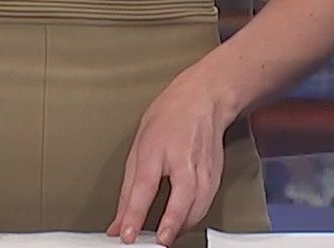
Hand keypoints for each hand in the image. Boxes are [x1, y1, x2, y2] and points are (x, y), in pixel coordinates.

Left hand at [107, 72, 230, 245]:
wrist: (203, 99)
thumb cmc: (168, 117)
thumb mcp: (138, 146)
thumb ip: (128, 189)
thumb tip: (118, 222)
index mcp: (156, 149)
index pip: (144, 186)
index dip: (135, 213)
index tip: (127, 234)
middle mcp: (183, 159)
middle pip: (180, 198)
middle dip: (170, 224)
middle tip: (156, 243)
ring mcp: (203, 168)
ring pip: (197, 206)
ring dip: (180, 227)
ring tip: (164, 238)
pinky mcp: (216, 176)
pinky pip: (205, 205)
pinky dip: (192, 219)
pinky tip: (179, 226)